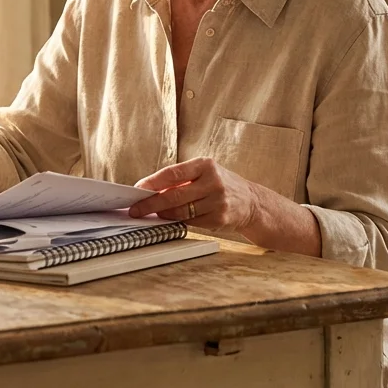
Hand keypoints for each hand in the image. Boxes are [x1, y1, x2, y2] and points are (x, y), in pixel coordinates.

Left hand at [127, 157, 260, 233]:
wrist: (251, 202)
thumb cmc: (220, 185)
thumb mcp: (204, 173)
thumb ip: (181, 180)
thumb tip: (150, 190)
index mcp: (206, 165)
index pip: (172, 173)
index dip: (152, 183)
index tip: (137, 190)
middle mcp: (213, 181)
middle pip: (174, 195)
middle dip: (151, 203)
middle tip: (136, 209)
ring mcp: (218, 201)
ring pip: (181, 211)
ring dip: (163, 214)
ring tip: (154, 213)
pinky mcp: (219, 218)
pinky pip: (191, 222)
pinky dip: (179, 221)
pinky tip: (173, 219)